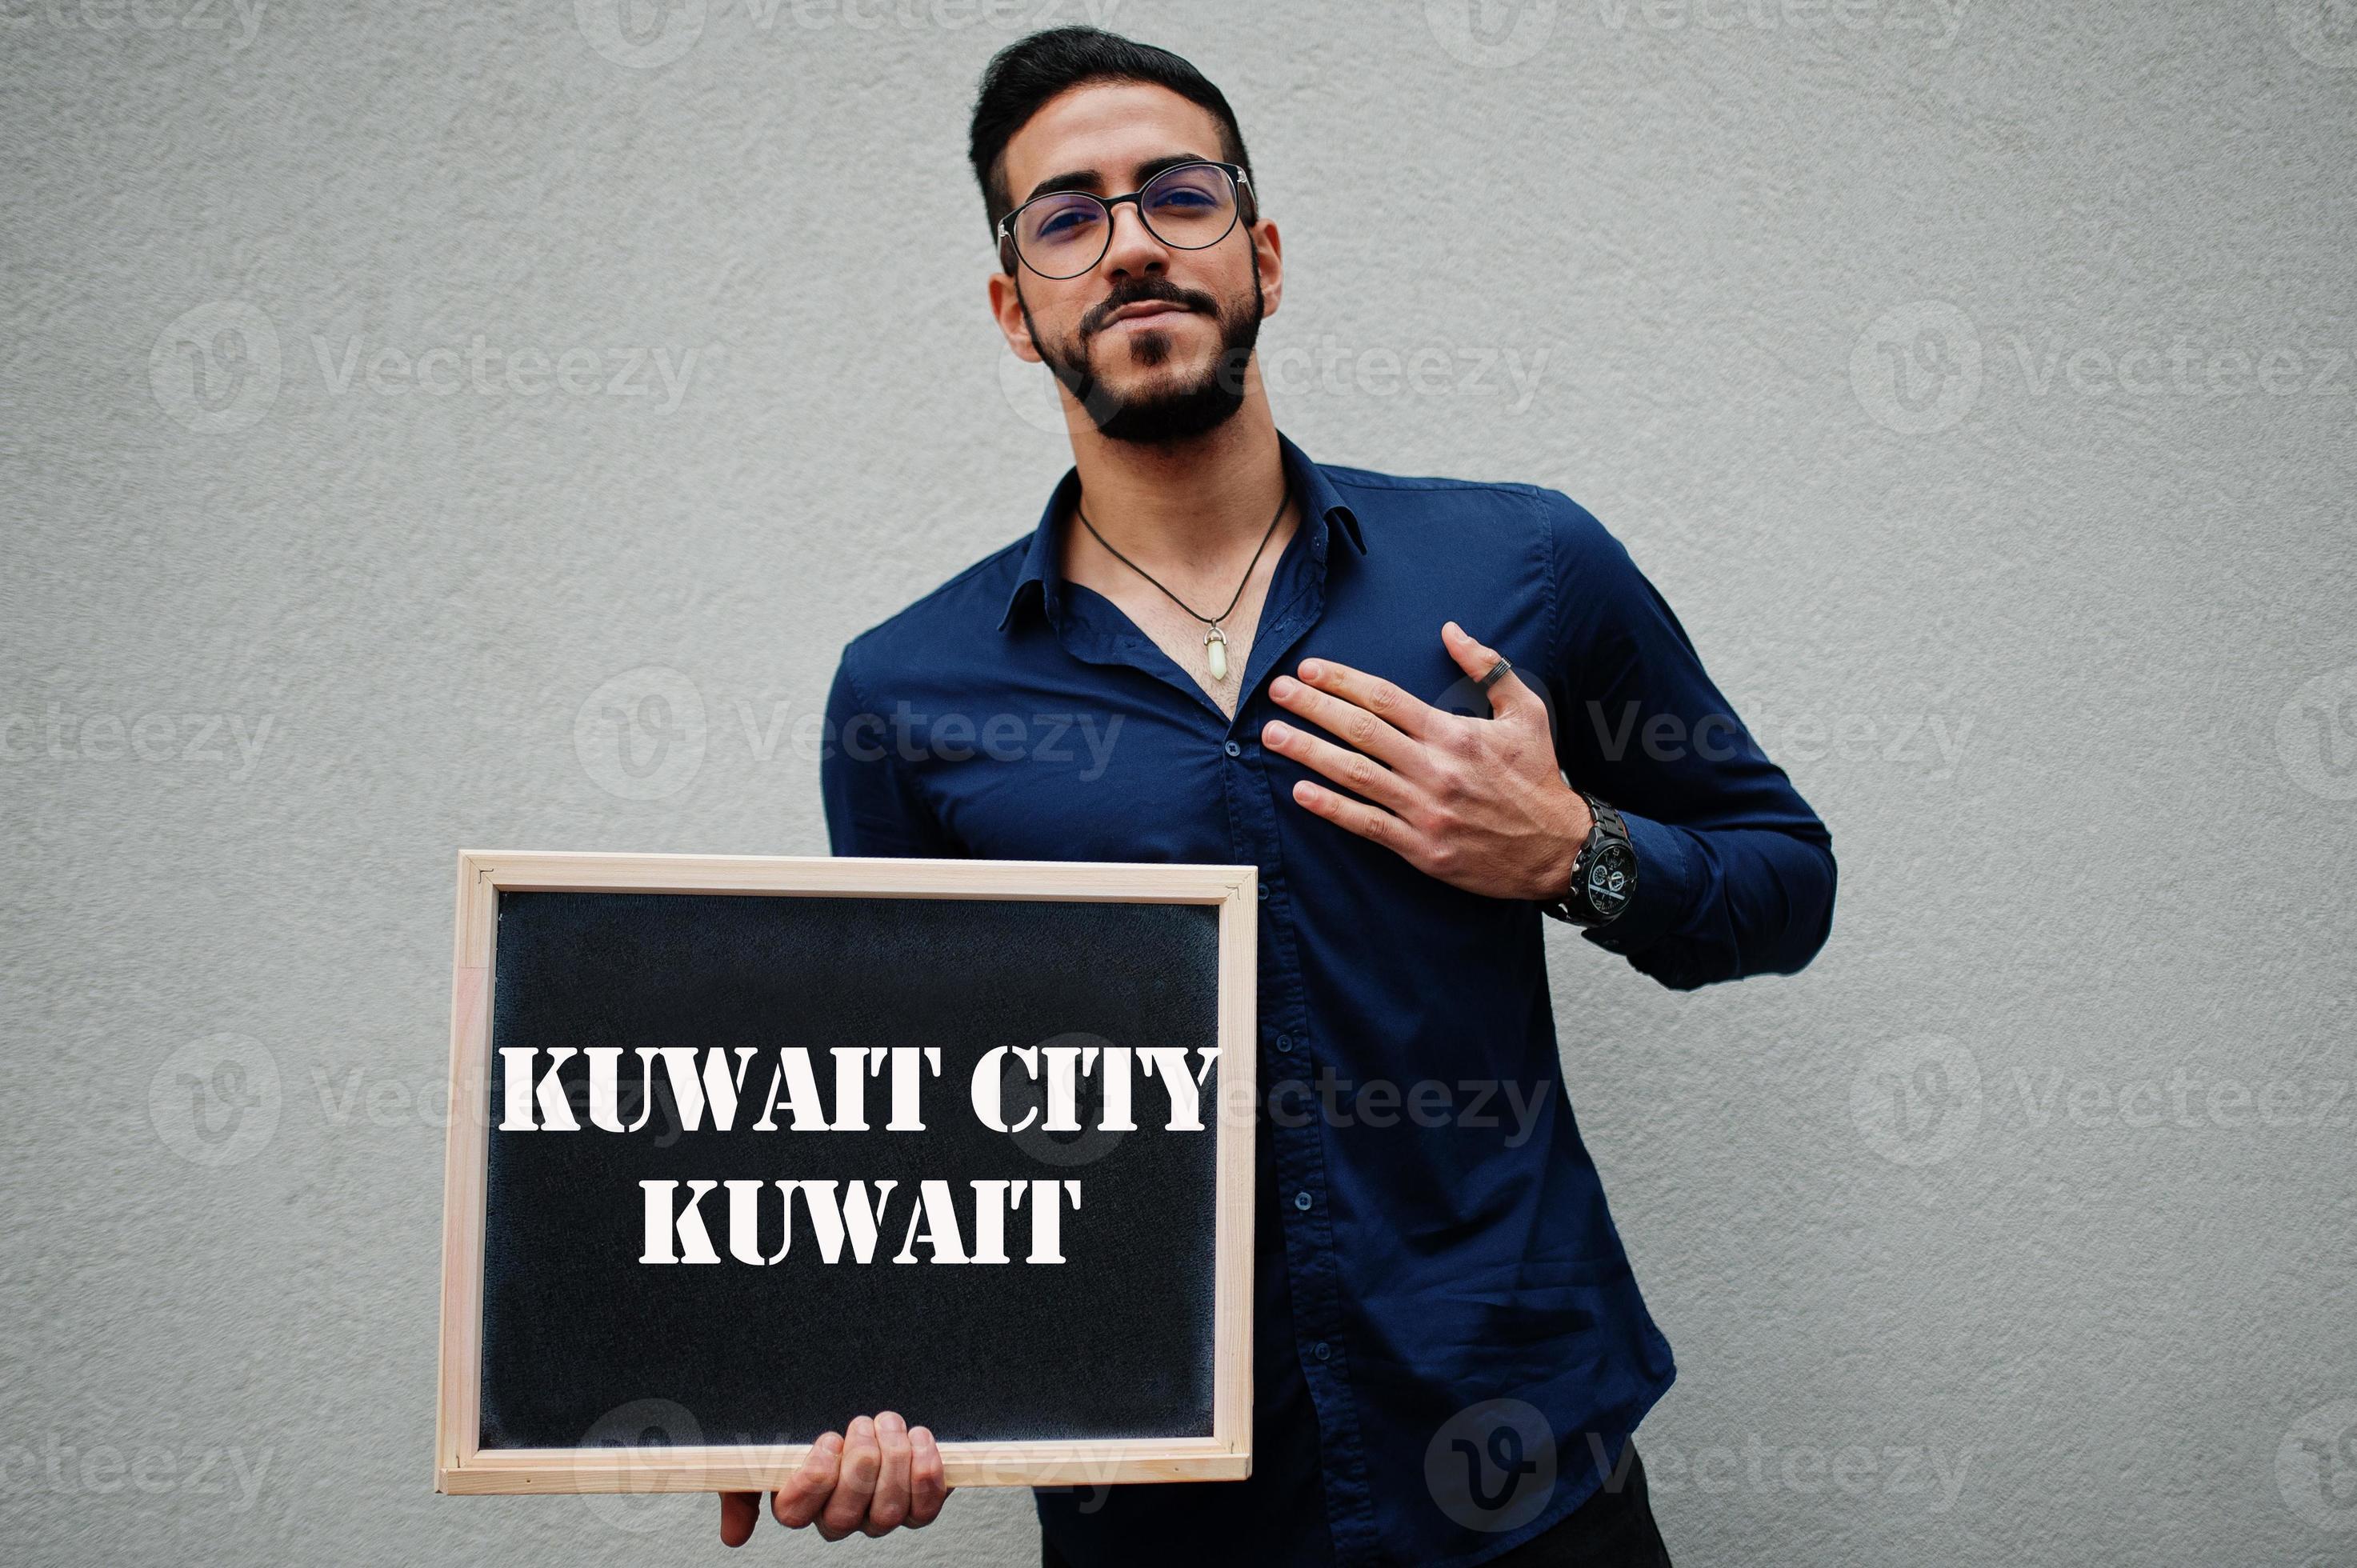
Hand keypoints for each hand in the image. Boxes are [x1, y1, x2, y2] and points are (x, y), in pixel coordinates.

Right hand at [719, 1412, 950, 1545]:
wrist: (866, 1415)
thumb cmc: (813, 1435)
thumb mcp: (767, 1452)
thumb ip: (743, 1487)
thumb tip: (733, 1536)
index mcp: (800, 1504)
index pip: (794, 1513)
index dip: (813, 1480)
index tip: (827, 1442)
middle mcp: (840, 1518)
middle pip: (845, 1517)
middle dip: (859, 1466)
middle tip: (863, 1424)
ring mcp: (879, 1516)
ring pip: (887, 1512)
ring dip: (894, 1461)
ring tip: (890, 1424)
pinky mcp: (917, 1507)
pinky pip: (925, 1508)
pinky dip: (926, 1473)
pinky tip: (920, 1439)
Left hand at [1262, 622, 1592, 900]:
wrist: (1558, 848)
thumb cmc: (1539, 776)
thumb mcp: (1527, 711)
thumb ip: (1488, 667)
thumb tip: (1451, 630)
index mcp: (1454, 734)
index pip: (1385, 699)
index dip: (1342, 681)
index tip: (1309, 668)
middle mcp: (1434, 769)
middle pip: (1360, 731)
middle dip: (1312, 708)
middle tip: (1276, 691)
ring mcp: (1425, 810)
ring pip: (1355, 775)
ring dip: (1309, 752)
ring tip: (1273, 736)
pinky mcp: (1422, 847)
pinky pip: (1367, 824)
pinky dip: (1331, 808)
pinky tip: (1301, 791)